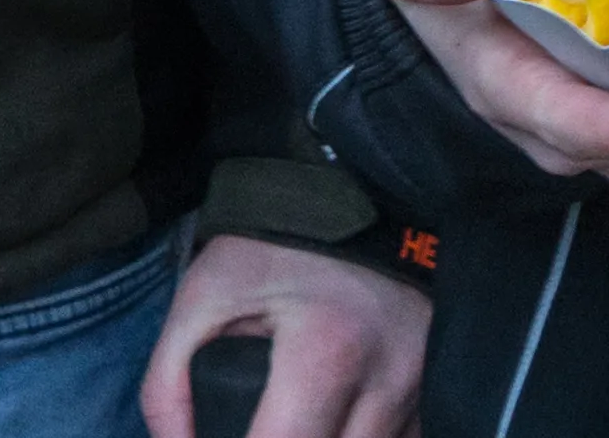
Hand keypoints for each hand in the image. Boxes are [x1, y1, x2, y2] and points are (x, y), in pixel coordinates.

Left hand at [140, 232, 426, 437]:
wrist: (352, 194)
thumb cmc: (270, 246)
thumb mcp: (202, 296)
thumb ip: (169, 381)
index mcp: (327, 351)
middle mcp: (391, 380)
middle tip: (263, 424)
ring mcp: (424, 388)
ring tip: (292, 421)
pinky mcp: (439, 387)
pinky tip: (332, 422)